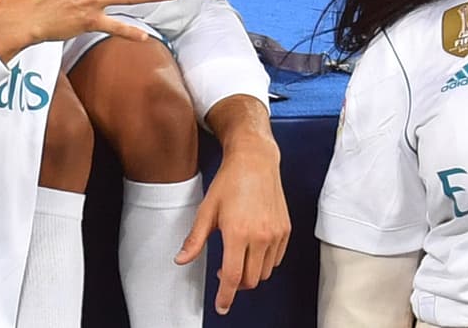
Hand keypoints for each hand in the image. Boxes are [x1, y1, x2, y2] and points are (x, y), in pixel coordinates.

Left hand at [176, 120, 289, 315]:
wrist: (255, 161)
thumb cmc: (229, 182)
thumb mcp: (206, 210)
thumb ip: (195, 240)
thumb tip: (181, 260)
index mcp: (237, 233)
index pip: (232, 277)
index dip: (225, 296)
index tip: (221, 306)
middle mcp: (260, 237)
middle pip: (250, 280)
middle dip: (236, 285)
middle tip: (224, 275)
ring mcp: (276, 234)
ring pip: (264, 273)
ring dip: (251, 274)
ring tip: (238, 259)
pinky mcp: (285, 230)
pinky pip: (276, 260)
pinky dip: (265, 263)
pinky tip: (253, 249)